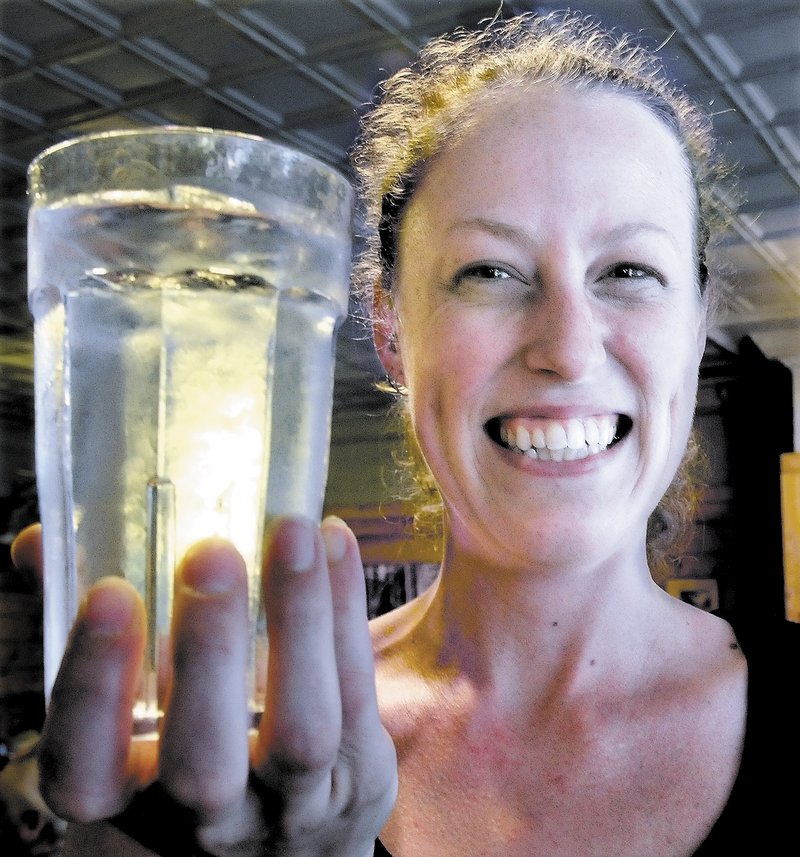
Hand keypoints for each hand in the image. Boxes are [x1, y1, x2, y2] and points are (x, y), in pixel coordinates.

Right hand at [12, 517, 396, 855]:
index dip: (92, 685)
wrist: (290, 839)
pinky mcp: (360, 771)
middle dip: (207, 652)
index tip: (108, 592)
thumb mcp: (136, 717)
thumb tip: (42, 543)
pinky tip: (334, 541)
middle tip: (212, 555)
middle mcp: (210, 815)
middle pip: (203, 761)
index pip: (87, 767)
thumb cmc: (196, 752)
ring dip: (299, 620)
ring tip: (293, 532)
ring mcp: (293, 800)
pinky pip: (358, 692)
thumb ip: (97, 632)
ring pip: (301, 728)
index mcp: (130, 797)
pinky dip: (347, 611)